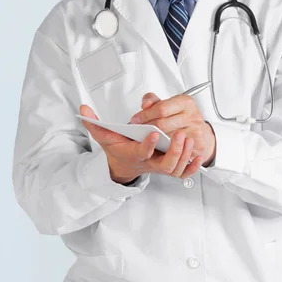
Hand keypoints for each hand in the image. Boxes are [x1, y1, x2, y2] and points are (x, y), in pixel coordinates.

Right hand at [79, 100, 204, 181]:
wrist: (123, 165)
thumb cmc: (118, 148)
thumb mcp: (104, 136)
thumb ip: (94, 123)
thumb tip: (83, 109)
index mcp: (134, 154)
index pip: (142, 153)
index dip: (149, 145)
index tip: (155, 132)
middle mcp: (149, 163)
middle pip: (165, 165)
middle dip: (174, 151)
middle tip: (180, 135)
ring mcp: (160, 167)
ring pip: (175, 169)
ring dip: (184, 155)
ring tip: (189, 139)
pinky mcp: (169, 168)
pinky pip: (182, 173)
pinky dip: (192, 167)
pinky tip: (198, 156)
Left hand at [130, 92, 215, 166]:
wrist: (199, 131)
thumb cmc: (180, 117)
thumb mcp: (167, 104)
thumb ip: (153, 100)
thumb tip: (145, 105)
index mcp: (186, 102)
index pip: (161, 108)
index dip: (145, 115)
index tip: (135, 119)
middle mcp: (193, 115)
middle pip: (162, 124)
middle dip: (146, 128)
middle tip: (137, 130)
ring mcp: (196, 131)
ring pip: (167, 139)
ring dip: (154, 140)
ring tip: (146, 138)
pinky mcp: (198, 145)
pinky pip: (175, 150)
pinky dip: (164, 149)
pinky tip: (158, 146)